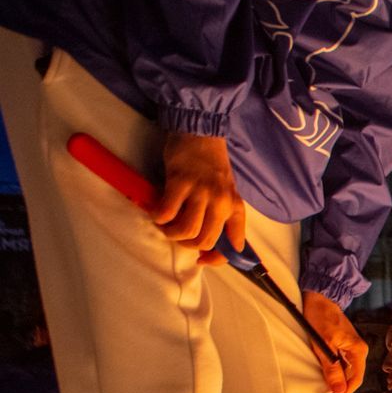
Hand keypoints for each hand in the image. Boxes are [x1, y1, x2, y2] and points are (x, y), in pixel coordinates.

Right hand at [156, 131, 245, 258]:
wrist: (201, 133)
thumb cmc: (211, 166)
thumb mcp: (225, 194)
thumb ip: (221, 217)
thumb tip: (208, 246)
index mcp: (235, 208)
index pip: (233, 245)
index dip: (216, 259)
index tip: (201, 259)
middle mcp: (222, 202)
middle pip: (204, 241)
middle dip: (185, 244)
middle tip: (176, 233)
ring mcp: (202, 192)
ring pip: (187, 230)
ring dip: (170, 233)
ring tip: (164, 224)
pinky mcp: (181, 182)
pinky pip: (167, 212)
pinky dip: (158, 217)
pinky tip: (156, 211)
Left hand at [301, 291, 367, 392]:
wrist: (319, 297)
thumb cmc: (320, 317)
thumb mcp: (323, 345)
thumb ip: (331, 367)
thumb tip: (338, 389)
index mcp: (358, 350)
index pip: (355, 379)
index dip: (343, 392)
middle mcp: (358, 350)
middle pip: (353, 377)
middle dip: (340, 389)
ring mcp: (351, 347)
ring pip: (347, 371)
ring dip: (337, 381)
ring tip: (324, 387)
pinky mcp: (343, 345)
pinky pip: (342, 364)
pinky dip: (335, 371)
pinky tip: (326, 374)